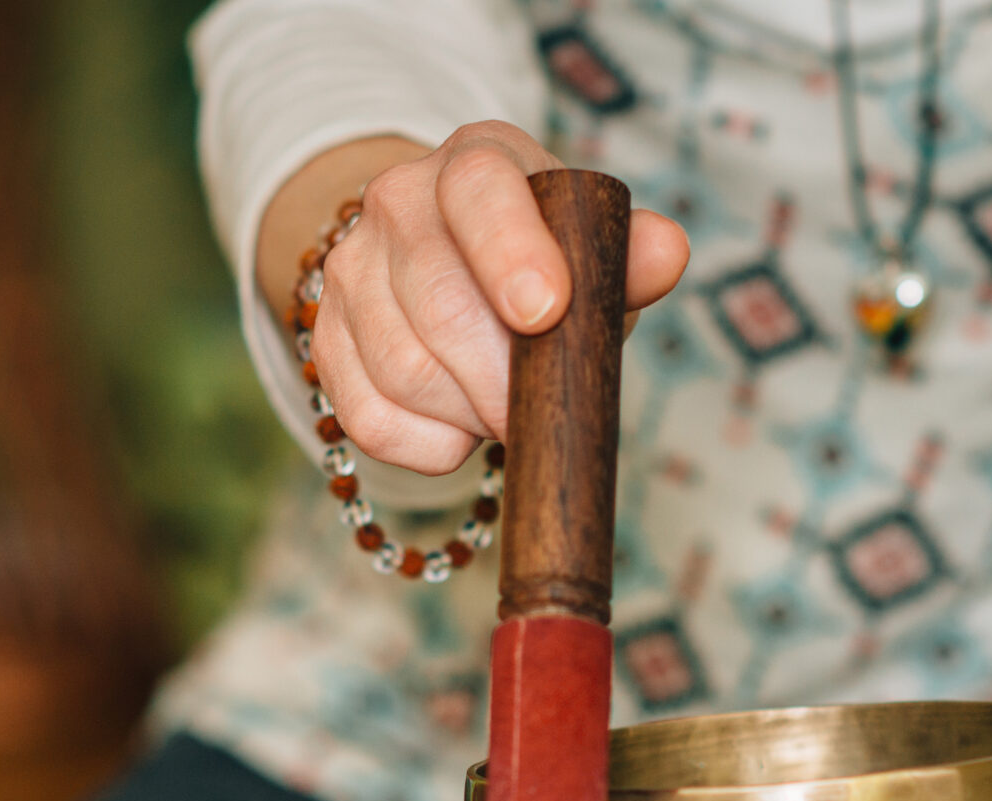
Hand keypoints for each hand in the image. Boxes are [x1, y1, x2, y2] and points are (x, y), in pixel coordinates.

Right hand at [262, 125, 689, 474]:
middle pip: (439, 304)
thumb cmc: (543, 261)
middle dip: (499, 379)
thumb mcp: (590, 248)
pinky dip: (427, 447)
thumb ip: (628, 254)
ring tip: (501, 414)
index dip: (511, 253)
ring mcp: (350, 272)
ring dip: (467, 416)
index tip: (546, 313)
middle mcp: (397, 202)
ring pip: (403, 370)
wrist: (452, 266)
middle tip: (534, 415)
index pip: (479, 191)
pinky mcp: (325, 342)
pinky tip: (458, 433)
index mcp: (475, 162)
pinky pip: (368, 419)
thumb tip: (666, 252)